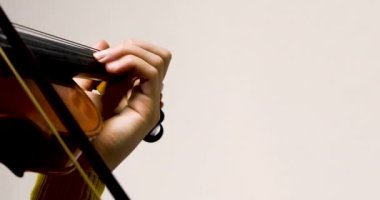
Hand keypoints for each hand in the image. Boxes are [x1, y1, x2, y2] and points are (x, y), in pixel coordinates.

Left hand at [76, 39, 170, 169]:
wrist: (81, 153)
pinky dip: (132, 62)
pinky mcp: (149, 108)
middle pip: (159, 57)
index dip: (126, 49)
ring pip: (158, 60)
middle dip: (133, 47)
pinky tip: (112, 68)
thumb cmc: (83, 129)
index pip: (146, 58)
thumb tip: (103, 43)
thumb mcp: (86, 90)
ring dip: (131, 53)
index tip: (99, 56)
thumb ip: (97, 68)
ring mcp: (151, 102)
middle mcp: (146, 95)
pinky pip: (152, 73)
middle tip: (107, 57)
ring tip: (108, 62)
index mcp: (133, 90)